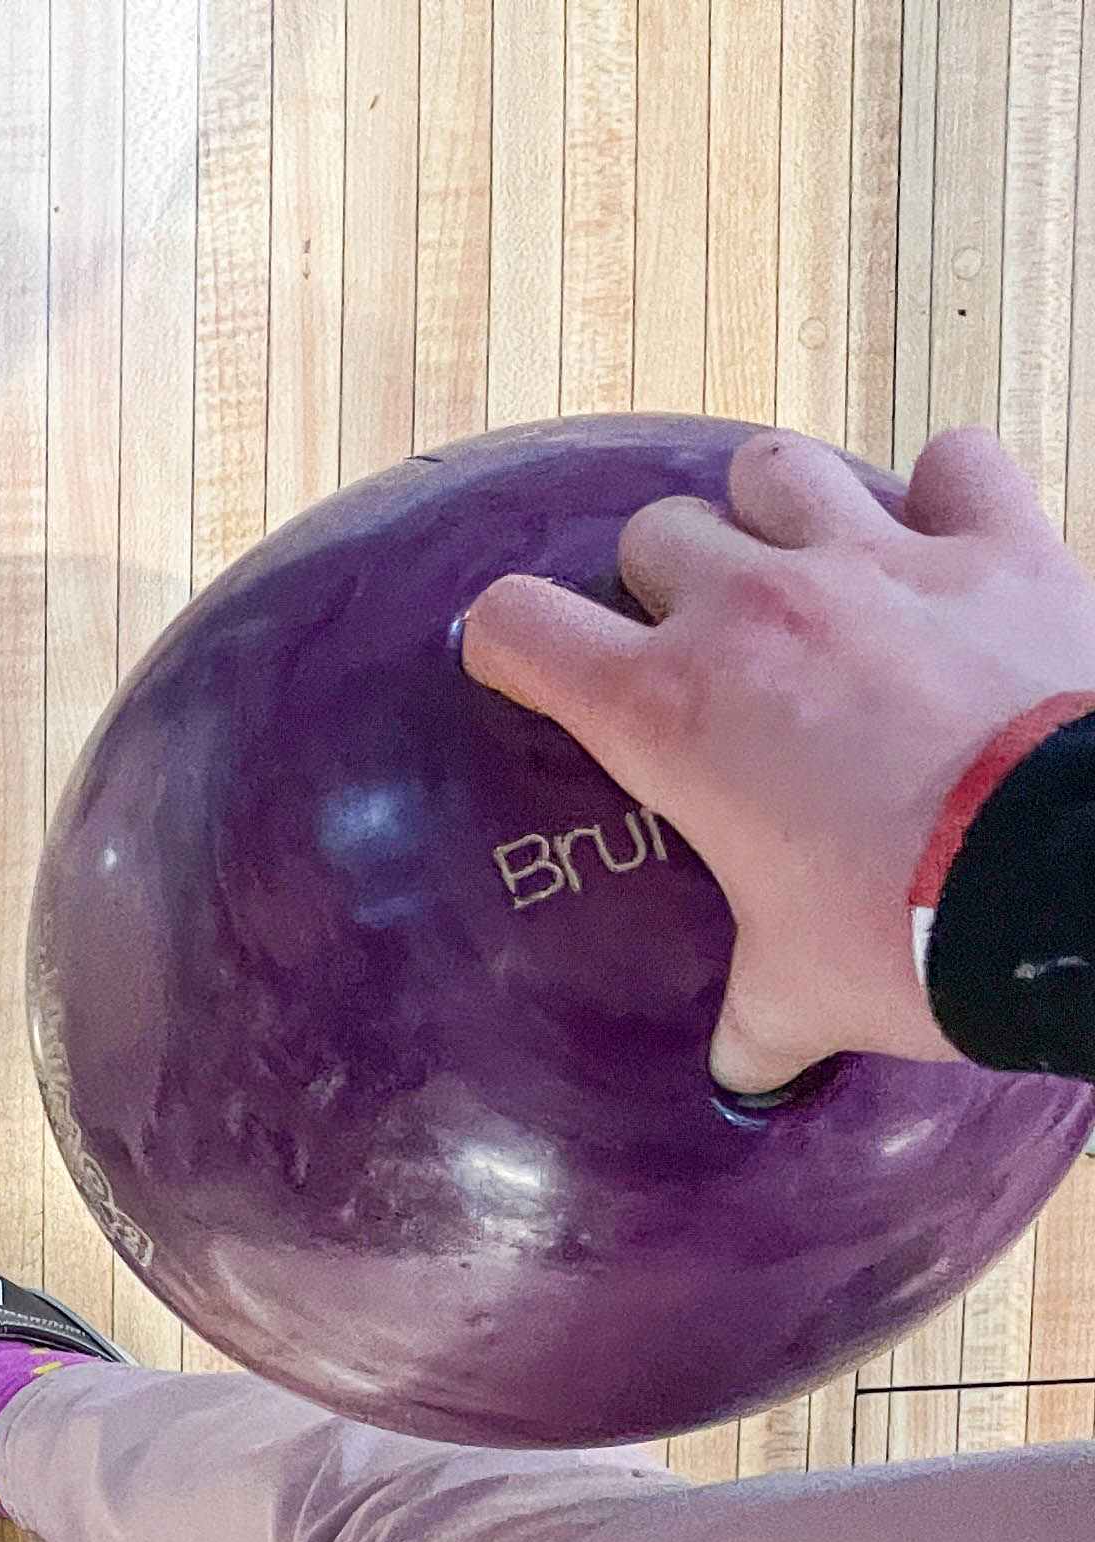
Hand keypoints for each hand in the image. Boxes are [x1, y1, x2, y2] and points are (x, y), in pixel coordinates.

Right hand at [463, 426, 1094, 1093]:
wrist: (1078, 879)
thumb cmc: (907, 937)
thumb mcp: (801, 996)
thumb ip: (757, 1022)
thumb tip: (743, 1074)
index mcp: (663, 710)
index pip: (517, 624)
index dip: (508, 640)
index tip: (526, 666)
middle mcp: (749, 609)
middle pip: (653, 531)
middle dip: (665, 582)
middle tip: (698, 642)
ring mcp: (875, 560)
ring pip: (775, 467)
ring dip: (777, 507)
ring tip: (805, 561)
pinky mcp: (999, 543)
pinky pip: (955, 463)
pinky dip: (948, 491)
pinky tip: (949, 534)